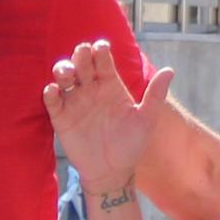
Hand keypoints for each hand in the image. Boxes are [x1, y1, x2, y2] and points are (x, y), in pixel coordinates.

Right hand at [41, 38, 167, 195]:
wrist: (112, 172)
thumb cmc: (131, 145)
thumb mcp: (146, 120)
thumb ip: (155, 95)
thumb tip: (170, 70)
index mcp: (110, 85)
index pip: (103, 60)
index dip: (100, 50)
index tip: (101, 47)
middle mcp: (91, 89)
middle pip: (82, 63)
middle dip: (80, 54)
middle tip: (83, 52)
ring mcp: (75, 102)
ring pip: (64, 77)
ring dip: (62, 69)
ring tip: (67, 72)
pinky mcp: (61, 118)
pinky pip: (52, 101)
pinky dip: (50, 93)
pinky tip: (53, 91)